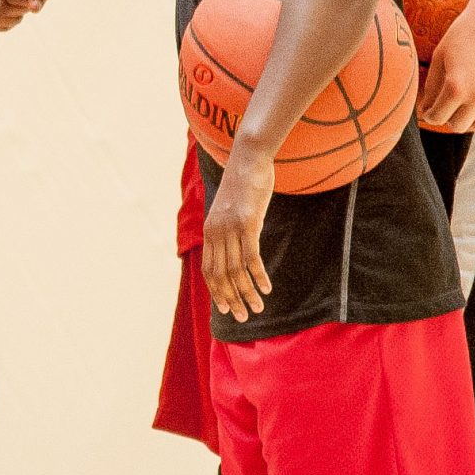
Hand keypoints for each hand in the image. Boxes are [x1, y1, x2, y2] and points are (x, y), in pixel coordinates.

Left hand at [200, 145, 275, 317]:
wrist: (248, 159)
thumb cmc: (243, 185)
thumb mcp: (231, 210)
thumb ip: (230, 230)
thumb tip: (236, 249)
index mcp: (210, 231)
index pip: (208, 270)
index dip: (216, 292)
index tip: (226, 308)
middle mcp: (216, 232)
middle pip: (221, 275)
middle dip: (232, 298)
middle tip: (244, 316)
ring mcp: (231, 228)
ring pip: (236, 270)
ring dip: (247, 292)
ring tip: (258, 308)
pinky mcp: (247, 223)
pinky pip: (251, 257)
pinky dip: (258, 276)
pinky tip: (266, 288)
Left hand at [420, 1, 474, 133]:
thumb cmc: (464, 32)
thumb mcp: (441, 56)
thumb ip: (431, 86)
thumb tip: (424, 111)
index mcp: (455, 88)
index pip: (437, 117)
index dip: (430, 116)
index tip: (430, 112)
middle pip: (459, 126)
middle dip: (449, 119)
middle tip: (449, 110)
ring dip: (471, 122)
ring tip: (467, 113)